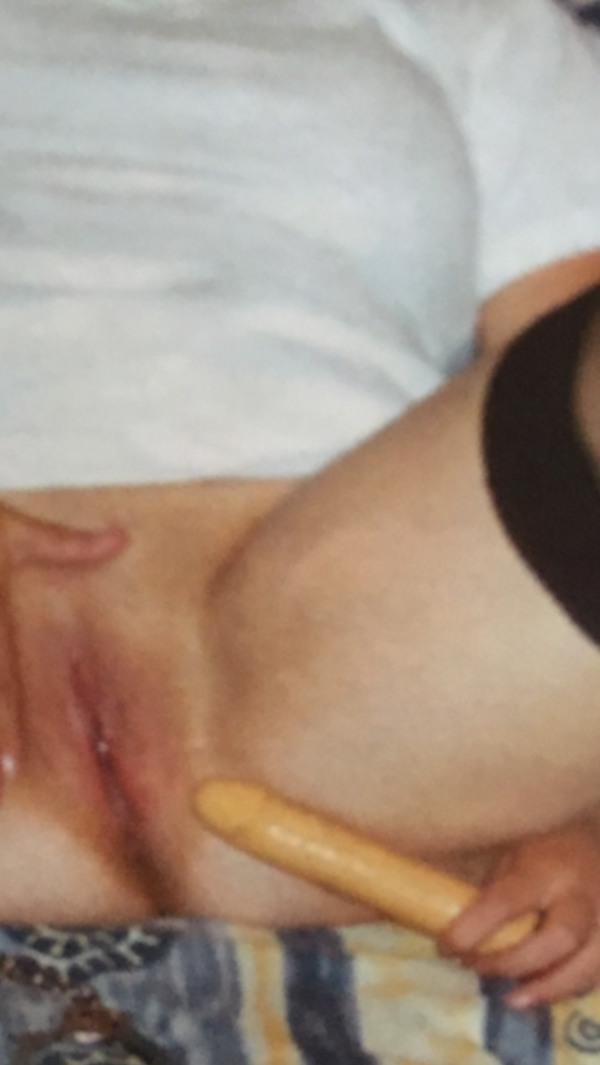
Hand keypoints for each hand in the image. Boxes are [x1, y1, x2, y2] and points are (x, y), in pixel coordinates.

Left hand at [437, 823, 599, 1007]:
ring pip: (587, 966)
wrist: (598, 844)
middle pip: (559, 938)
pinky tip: (542, 992)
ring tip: (511, 998)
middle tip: (477, 967)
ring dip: (546, 989)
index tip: (446, 945)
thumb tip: (457, 925)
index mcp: (548, 867)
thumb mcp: (515, 854)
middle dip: (514, 962)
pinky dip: (569, 989)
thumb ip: (496, 890)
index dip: (475, 928)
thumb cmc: (549, 847)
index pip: (509, 899)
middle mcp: (582, 894)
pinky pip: (598, 975)